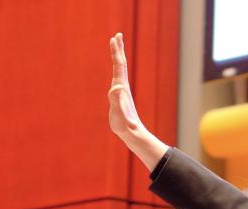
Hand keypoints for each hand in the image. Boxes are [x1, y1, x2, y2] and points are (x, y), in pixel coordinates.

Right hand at [106, 32, 167, 171]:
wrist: (132, 133)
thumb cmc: (125, 125)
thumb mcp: (119, 113)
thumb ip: (117, 101)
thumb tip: (116, 87)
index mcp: (121, 87)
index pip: (119, 65)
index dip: (116, 52)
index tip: (114, 38)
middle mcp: (123, 87)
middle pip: (121, 64)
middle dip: (118, 50)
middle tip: (117, 36)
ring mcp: (122, 92)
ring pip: (120, 71)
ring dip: (117, 58)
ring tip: (116, 49)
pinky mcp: (120, 98)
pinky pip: (118, 79)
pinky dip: (116, 71)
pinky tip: (116, 72)